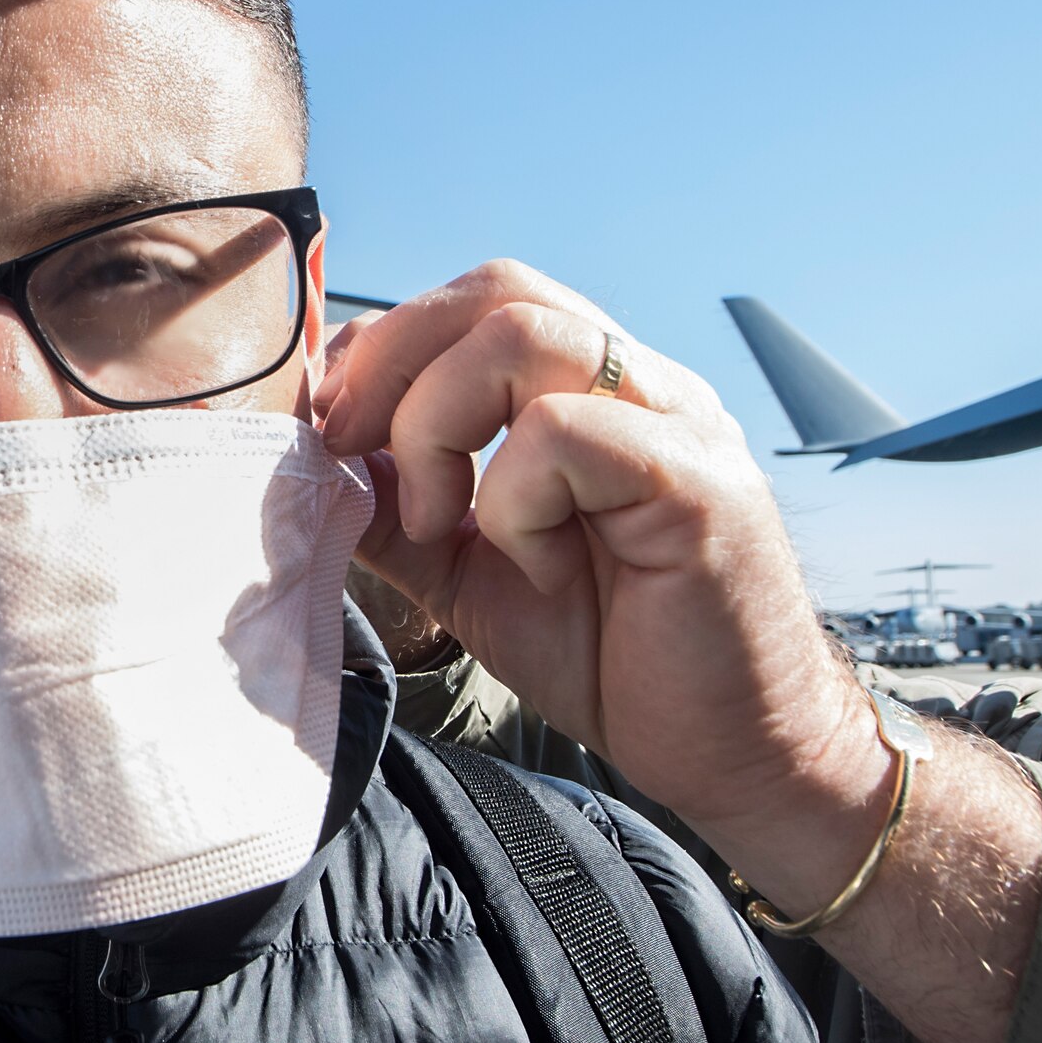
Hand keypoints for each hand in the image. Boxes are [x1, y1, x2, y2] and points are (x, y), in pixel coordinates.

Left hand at [317, 261, 876, 836]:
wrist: (728, 752)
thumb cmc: (609, 654)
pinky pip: (567, 432)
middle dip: (390, 362)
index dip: (380, 348)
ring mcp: (676, 422)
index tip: (324, 428)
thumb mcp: (466, 572)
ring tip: (443, 520)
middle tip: (349, 452)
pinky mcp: (700, 482)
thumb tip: (312, 456)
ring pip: (522, 335)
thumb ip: (398, 508)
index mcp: (588, 391)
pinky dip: (513, 499)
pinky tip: (537, 565)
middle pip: (496, 290)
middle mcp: (639, 385)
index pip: (473, 302)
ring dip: (437, 425)